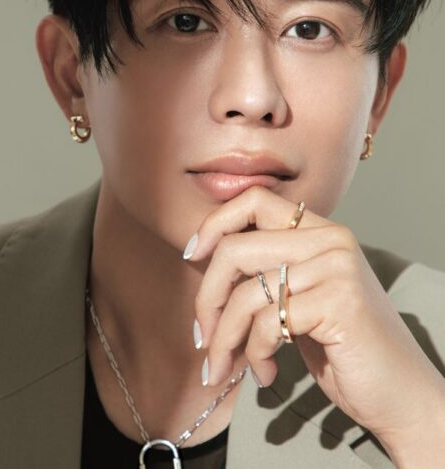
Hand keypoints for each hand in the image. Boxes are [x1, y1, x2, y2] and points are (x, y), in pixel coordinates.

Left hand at [187, 185, 444, 440]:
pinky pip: (268, 322)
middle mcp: (330, 239)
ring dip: (225, 338)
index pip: (254, 200)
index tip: (192, 256)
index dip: (214, 224)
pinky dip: (255, 354)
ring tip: (225, 367)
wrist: (399, 393)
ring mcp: (336, 267)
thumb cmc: (341, 347)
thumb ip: (266, 271)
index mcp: (319, 230)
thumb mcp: (300, 297)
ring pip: (246, 293)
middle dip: (206, 299)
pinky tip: (265, 374)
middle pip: (236, 248)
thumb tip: (202, 257)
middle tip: (202, 338)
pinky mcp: (339, 301)